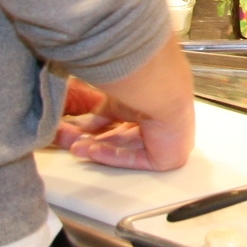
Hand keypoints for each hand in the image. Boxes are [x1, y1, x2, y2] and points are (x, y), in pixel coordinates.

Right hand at [56, 78, 194, 171]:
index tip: (86, 132)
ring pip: (128, 150)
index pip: (130, 123)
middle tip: (77, 143)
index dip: (106, 129)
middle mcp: (166, 125)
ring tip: (78, 148)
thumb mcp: (115, 102)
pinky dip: (112, 156)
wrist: (160, 91)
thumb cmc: (146, 86)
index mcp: (160, 108)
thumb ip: (101, 115)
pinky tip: (92, 151)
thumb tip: (85, 125)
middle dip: (100, 142)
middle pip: (127, 139)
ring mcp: (169, 143)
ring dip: (102, 149)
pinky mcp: (168, 158)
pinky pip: (135, 160)